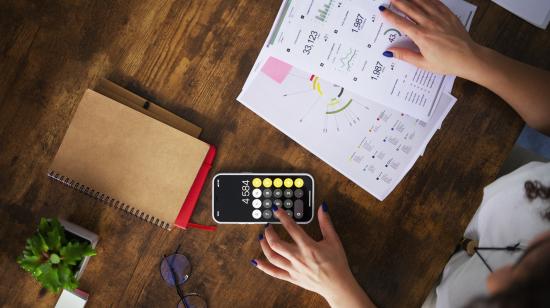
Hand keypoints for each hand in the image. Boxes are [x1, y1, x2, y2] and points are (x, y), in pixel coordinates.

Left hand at [251, 203, 374, 307]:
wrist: (338, 285)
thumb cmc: (337, 263)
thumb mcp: (333, 240)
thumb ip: (326, 223)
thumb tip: (321, 208)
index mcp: (308, 246)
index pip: (291, 227)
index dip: (282, 216)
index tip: (276, 210)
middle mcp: (298, 257)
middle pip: (276, 243)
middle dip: (269, 232)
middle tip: (267, 225)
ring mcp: (293, 268)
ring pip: (272, 256)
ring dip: (264, 245)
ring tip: (262, 237)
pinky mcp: (291, 277)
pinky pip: (274, 272)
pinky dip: (263, 266)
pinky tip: (256, 261)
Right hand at [380, 0, 482, 78]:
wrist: (468, 58)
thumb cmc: (447, 63)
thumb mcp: (423, 63)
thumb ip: (405, 55)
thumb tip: (389, 52)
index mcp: (421, 36)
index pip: (401, 23)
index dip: (390, 15)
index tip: (382, 10)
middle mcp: (429, 24)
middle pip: (410, 9)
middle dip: (398, 2)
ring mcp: (440, 18)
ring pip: (422, 3)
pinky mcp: (449, 15)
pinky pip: (436, 2)